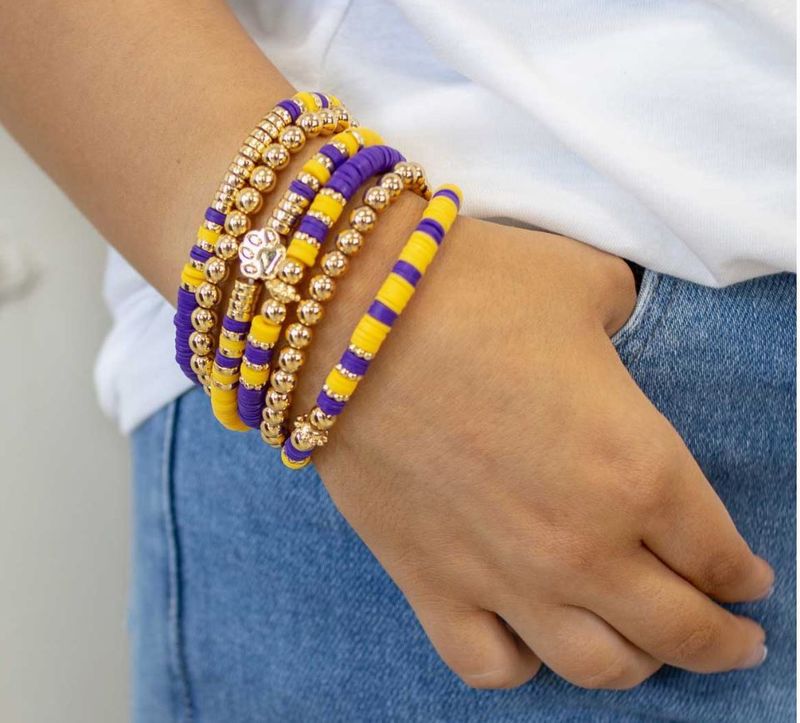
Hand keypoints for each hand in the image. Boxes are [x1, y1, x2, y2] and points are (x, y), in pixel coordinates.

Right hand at [294, 195, 773, 690]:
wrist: (350, 312)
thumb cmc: (475, 287)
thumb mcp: (585, 287)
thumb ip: (622, 321)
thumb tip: (609, 334)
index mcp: (639, 469)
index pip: (718, 554)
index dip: (742, 573)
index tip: (746, 577)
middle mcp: (582, 544)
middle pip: (677, 632)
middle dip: (719, 643)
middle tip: (732, 639)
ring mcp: (502, 576)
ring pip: (595, 668)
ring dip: (634, 666)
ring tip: (640, 648)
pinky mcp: (429, 583)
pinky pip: (489, 665)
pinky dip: (521, 663)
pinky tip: (528, 636)